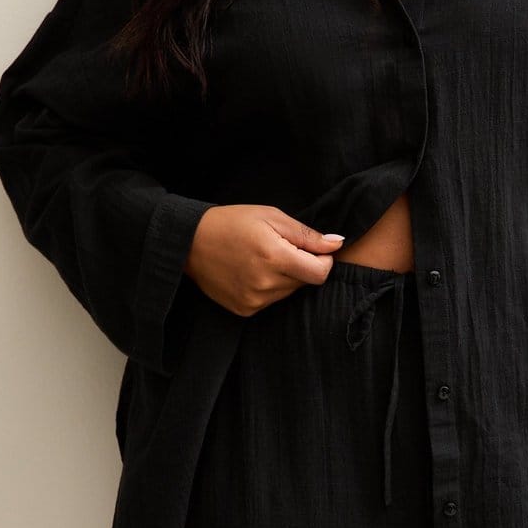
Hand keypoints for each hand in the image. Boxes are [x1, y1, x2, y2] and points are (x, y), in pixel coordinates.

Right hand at [183, 204, 345, 315]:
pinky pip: (272, 301)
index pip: (320, 273)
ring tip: (263, 259)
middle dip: (302, 265)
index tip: (313, 248)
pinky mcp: (244, 310)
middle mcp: (265, 284)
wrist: (190, 241)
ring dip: (286, 277)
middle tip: (280, 248)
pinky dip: (270, 288)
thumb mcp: (272, 217)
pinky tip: (252, 272)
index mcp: (274, 257)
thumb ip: (307, 234)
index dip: (323, 260)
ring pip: (289, 293)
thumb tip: (338, 244)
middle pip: (305, 282)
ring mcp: (254, 300)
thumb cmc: (233, 222)